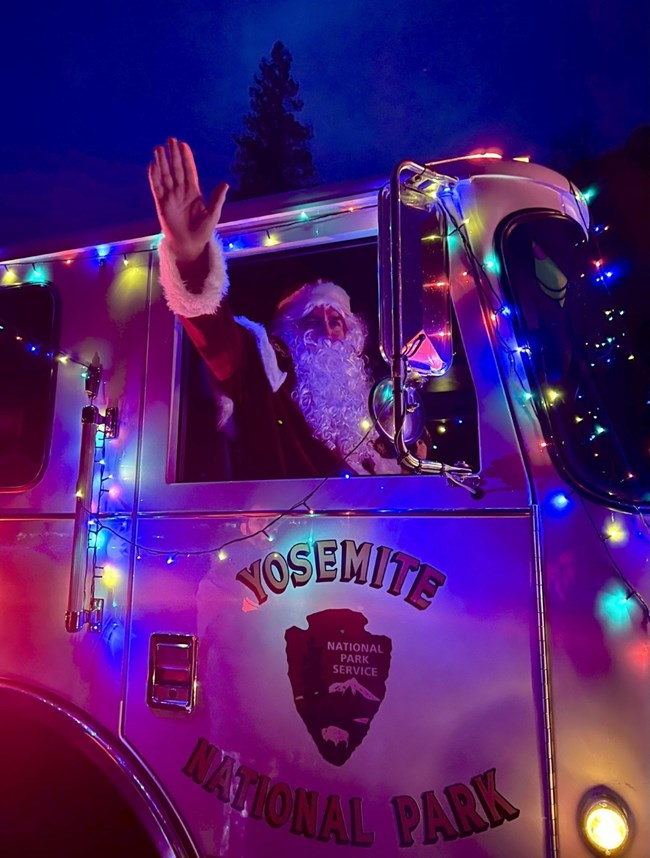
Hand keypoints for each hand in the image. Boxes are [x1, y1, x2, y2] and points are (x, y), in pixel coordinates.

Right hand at [148, 138, 227, 261]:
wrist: (190, 246)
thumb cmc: (203, 232)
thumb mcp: (213, 215)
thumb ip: (217, 199)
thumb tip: (225, 184)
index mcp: (194, 192)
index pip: (189, 171)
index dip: (186, 158)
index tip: (183, 144)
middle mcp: (181, 192)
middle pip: (176, 169)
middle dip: (173, 155)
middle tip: (170, 139)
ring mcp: (170, 197)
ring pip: (165, 176)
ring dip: (162, 162)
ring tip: (158, 148)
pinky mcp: (162, 205)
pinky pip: (156, 188)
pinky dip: (154, 177)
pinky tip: (153, 166)